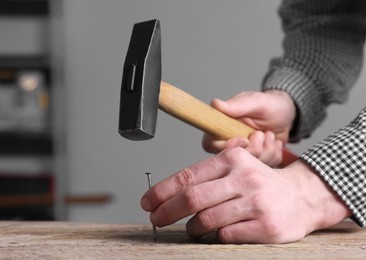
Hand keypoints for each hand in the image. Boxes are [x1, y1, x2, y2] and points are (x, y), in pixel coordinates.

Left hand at [141, 148, 350, 243]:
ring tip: (191, 229)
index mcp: (233, 159)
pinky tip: (216, 234)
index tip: (147, 201)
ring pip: (206, 220)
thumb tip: (167, 194)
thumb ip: (207, 177)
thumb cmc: (260, 183)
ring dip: (191, 228)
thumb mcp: (236, 168)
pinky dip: (214, 237)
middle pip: (192, 198)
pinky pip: (226, 236)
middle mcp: (244, 178)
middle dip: (166, 211)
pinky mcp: (266, 227)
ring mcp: (256, 203)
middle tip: (156, 218)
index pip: (188, 176)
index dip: (162, 191)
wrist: (302, 196)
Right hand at [202, 90, 296, 165]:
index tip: (244, 139)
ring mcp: (243, 154)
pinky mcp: (257, 161)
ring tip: (269, 134)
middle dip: (253, 149)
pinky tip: (274, 142)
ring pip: (251, 164)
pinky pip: (266, 166)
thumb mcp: (255, 102)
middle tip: (261, 134)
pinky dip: (274, 154)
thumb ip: (236, 105)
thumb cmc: (269, 105)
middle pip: (232, 160)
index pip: (211, 145)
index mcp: (221, 128)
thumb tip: (216, 104)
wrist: (286, 114)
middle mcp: (229, 143)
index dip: (228, 146)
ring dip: (266, 150)